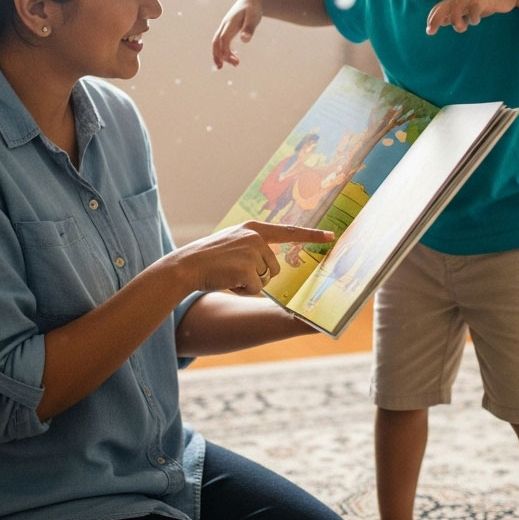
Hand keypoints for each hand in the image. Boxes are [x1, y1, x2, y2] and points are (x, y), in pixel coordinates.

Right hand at [167, 220, 333, 295]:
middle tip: (234, 272)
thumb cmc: (209, 259)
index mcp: (254, 228)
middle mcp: (256, 237)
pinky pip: (255, 289)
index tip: (332, 236)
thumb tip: (272, 266)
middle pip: (274, 267)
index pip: (289, 231)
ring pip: (266, 279)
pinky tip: (227, 282)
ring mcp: (252, 251)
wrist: (186, 266)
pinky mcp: (247, 268)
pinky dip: (242, 291)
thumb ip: (254, 247)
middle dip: (258, 276)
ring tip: (229, 275)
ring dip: (249, 284)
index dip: (312, 235)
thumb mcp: (234, 243)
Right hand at [212, 0, 264, 68]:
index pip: (224, 39)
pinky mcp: (227, 29)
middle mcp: (224, 25)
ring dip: (219, 55)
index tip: (236, 62)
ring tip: (229, 65)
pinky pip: (221, 41)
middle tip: (220, 68)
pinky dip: (223, 50)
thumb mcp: (254, 17)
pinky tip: (231, 58)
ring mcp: (224, 27)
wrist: (251, 0)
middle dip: (216, 55)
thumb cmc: (253, 9)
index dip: (226, 51)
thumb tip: (244, 40)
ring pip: (217, 42)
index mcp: (230, 23)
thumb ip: (249, 28)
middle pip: (216, 42)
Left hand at [425, 0, 517, 34]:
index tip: (430, 31)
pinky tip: (475, 21)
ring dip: (455, 18)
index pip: (440, 7)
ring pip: (458, 5)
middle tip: (431, 31)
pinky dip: (473, 15)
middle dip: (436, 18)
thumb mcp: (469, 8)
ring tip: (460, 28)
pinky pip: (475, 7)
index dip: (433, 18)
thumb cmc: (486, 1)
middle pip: (445, 6)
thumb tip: (442, 21)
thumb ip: (456, 14)